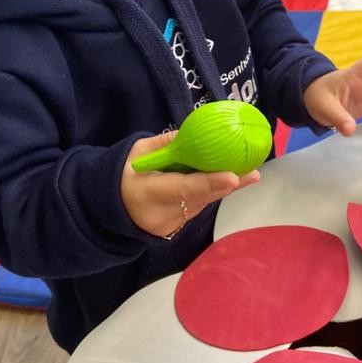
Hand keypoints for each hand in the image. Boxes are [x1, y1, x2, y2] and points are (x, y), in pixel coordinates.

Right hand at [120, 132, 260, 237]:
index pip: (182, 188)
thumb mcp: (137, 152)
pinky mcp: (175, 229)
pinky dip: (210, 193)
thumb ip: (165, 144)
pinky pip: (196, 207)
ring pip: (201, 203)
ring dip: (222, 188)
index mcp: (146, 192)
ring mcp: (169, 225)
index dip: (209, 183)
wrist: (108, 206)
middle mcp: (160, 214)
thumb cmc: (124, 173)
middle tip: (253, 173)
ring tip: (248, 173)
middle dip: (227, 185)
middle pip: (199, 198)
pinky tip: (227, 181)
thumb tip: (195, 133)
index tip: (233, 177)